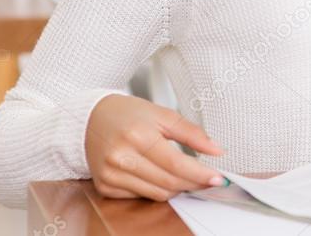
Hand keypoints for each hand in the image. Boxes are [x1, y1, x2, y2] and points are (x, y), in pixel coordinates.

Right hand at [85, 94, 224, 200]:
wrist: (92, 118)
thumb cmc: (128, 114)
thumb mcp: (163, 114)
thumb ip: (192, 133)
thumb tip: (216, 150)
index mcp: (137, 135)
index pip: (176, 164)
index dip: (200, 174)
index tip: (217, 178)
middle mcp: (121, 157)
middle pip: (168, 182)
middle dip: (194, 183)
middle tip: (209, 179)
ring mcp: (111, 174)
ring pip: (157, 194)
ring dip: (177, 188)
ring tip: (187, 175)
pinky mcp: (105, 186)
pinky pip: (141, 196)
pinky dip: (156, 189)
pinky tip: (160, 175)